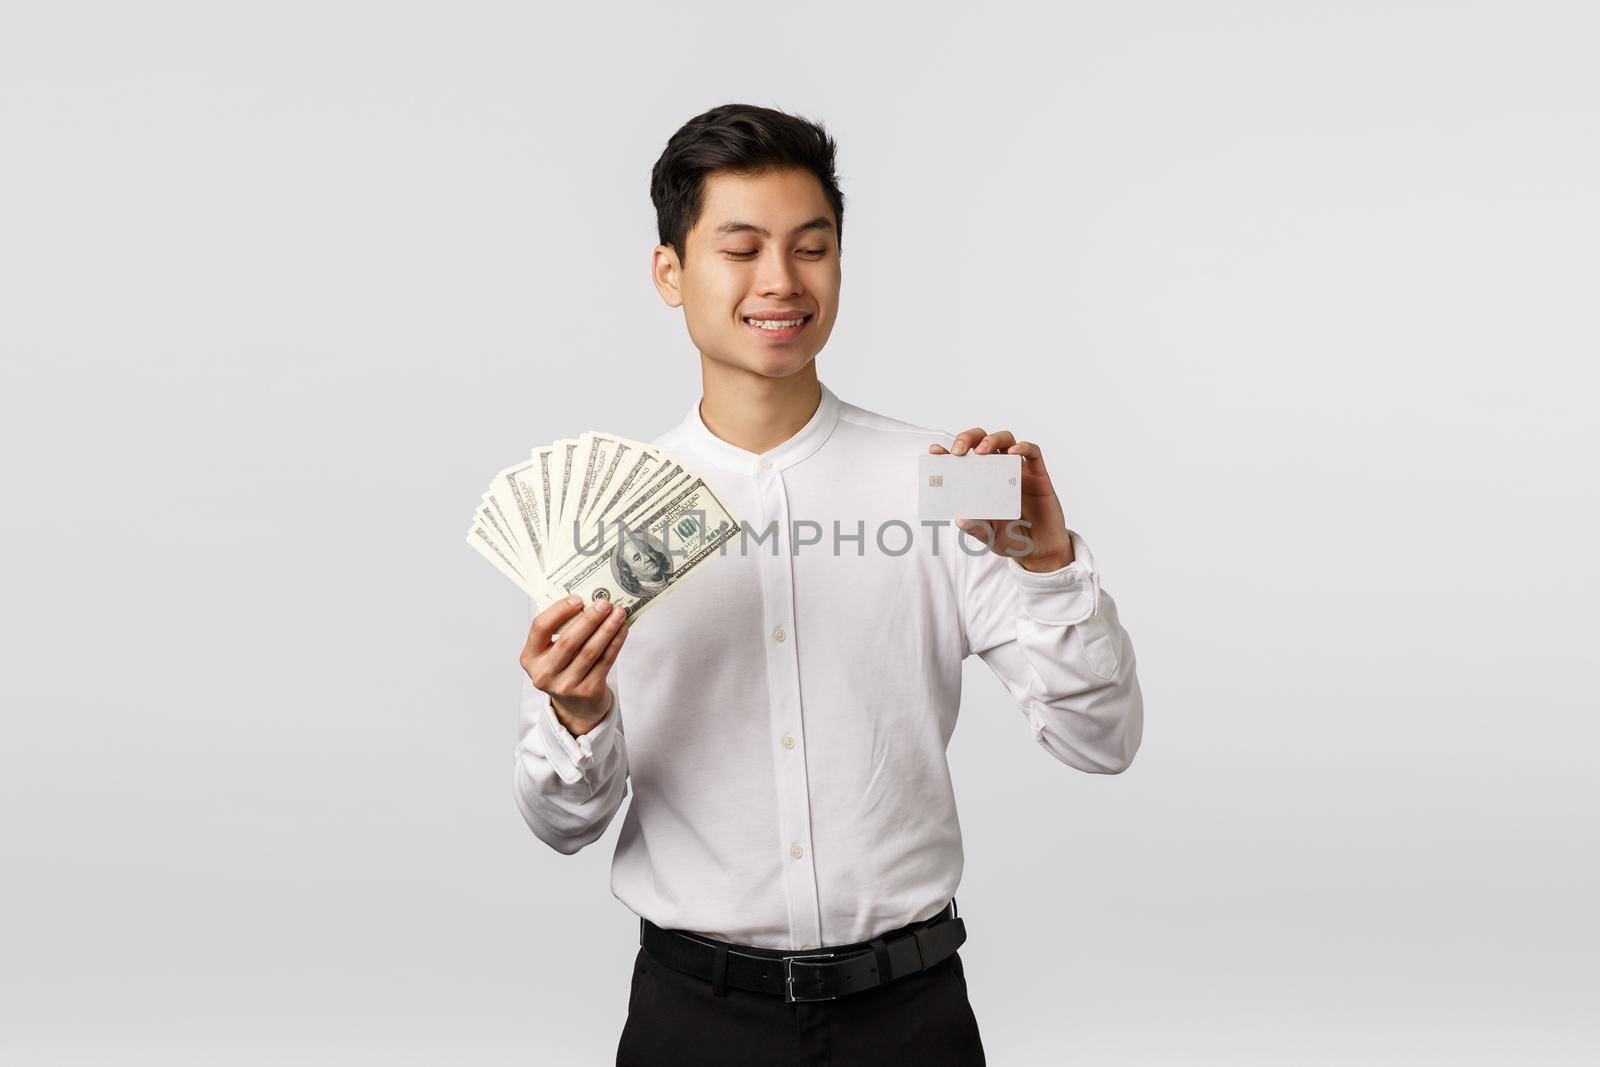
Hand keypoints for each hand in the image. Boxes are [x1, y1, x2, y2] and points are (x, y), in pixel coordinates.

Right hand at [519, 596, 628, 735]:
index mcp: (529, 657)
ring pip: (590, 651)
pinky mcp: (587, 692)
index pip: (540, 627)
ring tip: (618, 613)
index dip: (559, 611)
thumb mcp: (551, 652)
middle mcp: (544, 674)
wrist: (576, 707)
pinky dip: (615, 643)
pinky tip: (622, 630)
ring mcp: (565, 686)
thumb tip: (589, 600)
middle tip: (605, 603)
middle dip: (589, 619)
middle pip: (569, 641)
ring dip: (607, 629)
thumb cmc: (564, 668)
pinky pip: (604, 662)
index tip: (578, 599)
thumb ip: (561, 629)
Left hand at [929, 427, 1073, 571]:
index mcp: (980, 483)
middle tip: (958, 451)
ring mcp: (1017, 471)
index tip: (934, 450)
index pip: (961, 460)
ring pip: (1005, 440)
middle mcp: (997, 472)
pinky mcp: (1038, 475)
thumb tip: (960, 520)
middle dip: (968, 438)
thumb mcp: (990, 537)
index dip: (946, 452)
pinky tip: (1013, 452)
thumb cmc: (1011, 539)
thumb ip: (976, 529)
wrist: (1041, 550)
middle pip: (981, 441)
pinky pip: (1033, 453)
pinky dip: (1023, 447)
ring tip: (982, 451)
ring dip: (992, 439)